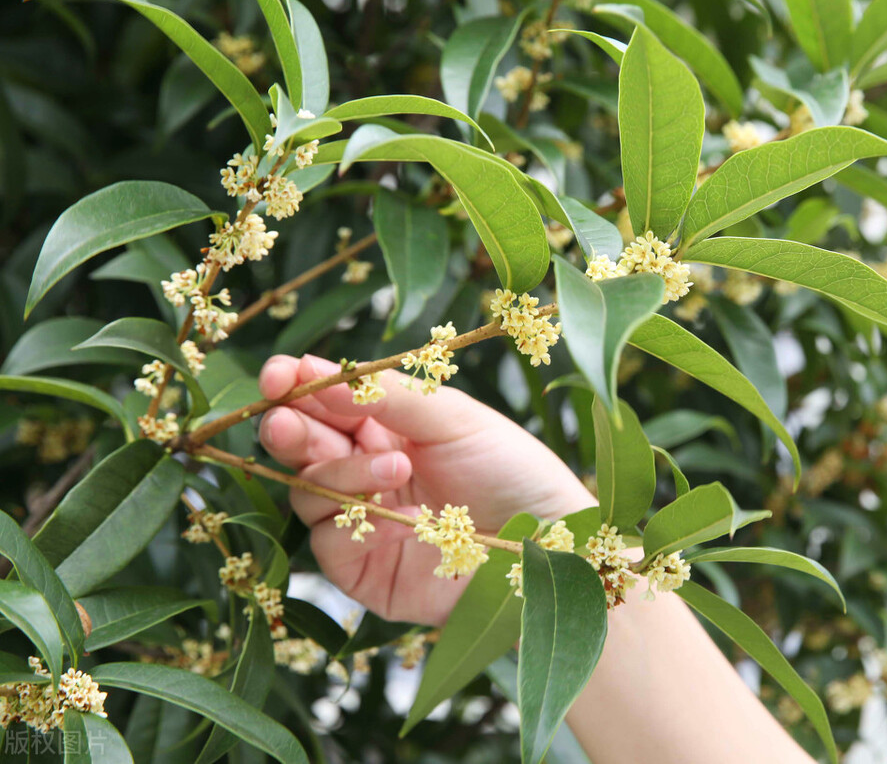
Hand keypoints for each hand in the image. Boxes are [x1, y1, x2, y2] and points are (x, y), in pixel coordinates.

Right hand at [257, 354, 595, 624]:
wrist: (551, 542)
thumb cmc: (513, 470)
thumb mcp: (454, 418)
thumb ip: (386, 396)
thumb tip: (312, 369)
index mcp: (387, 427)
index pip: (324, 403)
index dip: (297, 387)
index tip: (280, 373)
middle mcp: (367, 471)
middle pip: (302, 447)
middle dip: (291, 427)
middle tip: (285, 416)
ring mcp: (361, 523)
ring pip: (309, 491)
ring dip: (341, 470)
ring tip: (395, 463)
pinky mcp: (364, 571)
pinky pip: (329, 542)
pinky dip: (355, 520)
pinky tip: (397, 509)